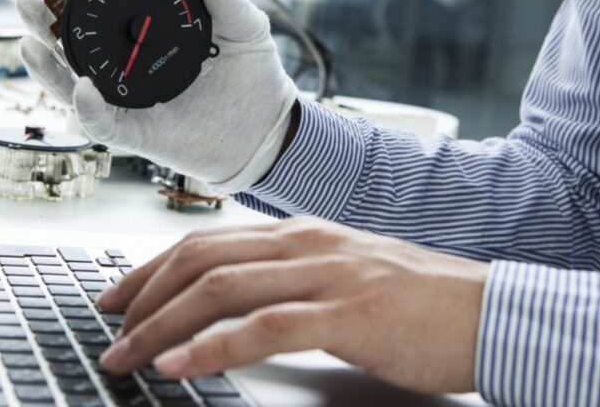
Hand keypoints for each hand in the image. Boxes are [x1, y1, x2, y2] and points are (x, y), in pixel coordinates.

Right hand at [16, 0, 297, 193]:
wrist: (266, 127)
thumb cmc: (250, 77)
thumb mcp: (244, 28)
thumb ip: (228, 0)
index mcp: (143, 31)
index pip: (102, 4)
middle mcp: (124, 64)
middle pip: (71, 40)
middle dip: (45, 18)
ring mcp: (125, 98)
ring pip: (71, 82)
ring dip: (46, 63)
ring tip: (29, 40)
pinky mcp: (135, 132)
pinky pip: (102, 121)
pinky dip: (87, 107)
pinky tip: (82, 87)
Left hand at [95, 217, 488, 393]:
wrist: (491, 312)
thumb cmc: (421, 301)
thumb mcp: (344, 276)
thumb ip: (291, 281)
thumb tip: (233, 304)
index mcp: (301, 234)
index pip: (206, 242)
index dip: (150, 269)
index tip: (116, 296)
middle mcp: (305, 245)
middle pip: (199, 260)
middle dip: (142, 296)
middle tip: (108, 328)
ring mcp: (326, 275)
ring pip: (220, 289)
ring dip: (160, 325)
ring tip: (126, 354)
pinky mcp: (347, 314)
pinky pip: (263, 328)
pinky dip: (211, 346)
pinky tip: (179, 364)